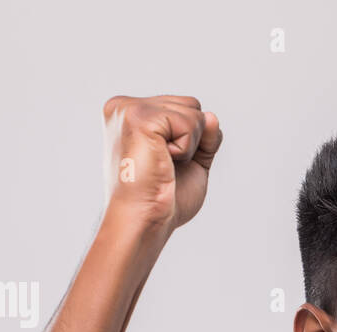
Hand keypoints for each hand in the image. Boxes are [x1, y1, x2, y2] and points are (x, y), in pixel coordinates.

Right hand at [102, 94, 222, 233]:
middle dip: (192, 140)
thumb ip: (204, 136)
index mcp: (131, 114)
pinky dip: (186, 149)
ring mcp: (129, 108)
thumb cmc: (162, 200)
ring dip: (189, 146)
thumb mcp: (192, 162)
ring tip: (162, 164)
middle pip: (191, 105)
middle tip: (165, 165)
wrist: (145, 220)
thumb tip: (211, 115)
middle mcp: (125, 106)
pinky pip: (190, 122)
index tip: (165, 164)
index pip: (183, 108)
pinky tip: (162, 162)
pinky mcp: (139, 117)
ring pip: (193, 112)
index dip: (191, 141)